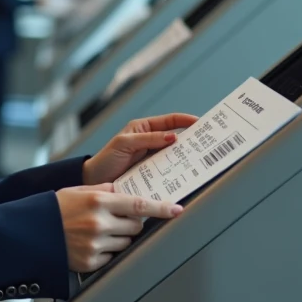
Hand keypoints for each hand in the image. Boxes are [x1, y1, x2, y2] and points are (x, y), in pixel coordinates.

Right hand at [56, 184, 182, 271]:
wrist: (31, 233)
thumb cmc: (54, 209)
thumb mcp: (79, 191)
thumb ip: (104, 190)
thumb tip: (126, 190)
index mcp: (98, 202)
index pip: (139, 205)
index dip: (161, 208)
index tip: (176, 210)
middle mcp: (99, 223)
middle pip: (135, 226)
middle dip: (131, 222)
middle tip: (116, 218)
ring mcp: (96, 244)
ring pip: (126, 242)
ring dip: (120, 237)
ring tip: (98, 231)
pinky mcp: (91, 262)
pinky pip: (112, 256)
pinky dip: (107, 250)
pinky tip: (91, 243)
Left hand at [82, 112, 199, 185]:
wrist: (94, 181)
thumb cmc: (106, 159)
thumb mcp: (124, 144)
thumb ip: (147, 139)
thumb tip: (172, 137)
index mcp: (144, 129)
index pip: (170, 121)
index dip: (186, 120)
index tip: (201, 123)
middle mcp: (150, 142)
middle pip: (176, 138)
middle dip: (191, 140)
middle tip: (207, 143)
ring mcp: (152, 158)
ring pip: (174, 155)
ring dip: (186, 158)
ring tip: (200, 160)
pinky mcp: (152, 174)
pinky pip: (168, 171)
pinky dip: (177, 172)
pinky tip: (185, 176)